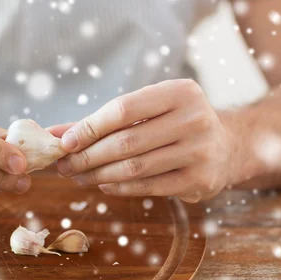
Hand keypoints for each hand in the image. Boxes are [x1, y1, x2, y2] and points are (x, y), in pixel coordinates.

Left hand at [54, 79, 234, 202]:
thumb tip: (54, 133)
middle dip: (87, 156)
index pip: (123, 109)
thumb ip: (102, 120)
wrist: (226, 145)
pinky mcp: (200, 179)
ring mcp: (200, 150)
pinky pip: (149, 186)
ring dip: (98, 175)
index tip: (65, 142)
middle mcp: (195, 118)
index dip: (90, 127)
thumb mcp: (147, 110)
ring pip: (135, 167)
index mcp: (179, 91)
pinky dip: (119, 187)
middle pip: (126, 141)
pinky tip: (102, 184)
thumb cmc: (173, 122)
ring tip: (77, 176)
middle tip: (63, 165)